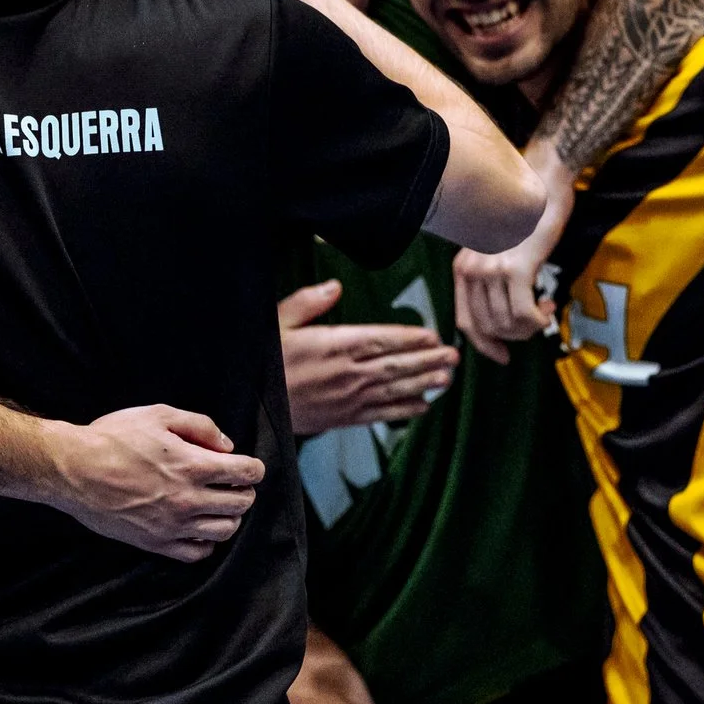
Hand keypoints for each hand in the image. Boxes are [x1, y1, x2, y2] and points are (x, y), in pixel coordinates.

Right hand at [47, 404, 264, 561]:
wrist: (73, 470)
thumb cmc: (112, 437)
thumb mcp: (158, 415)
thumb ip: (199, 426)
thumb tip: (227, 446)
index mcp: (192, 465)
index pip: (246, 473)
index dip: (253, 468)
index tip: (248, 466)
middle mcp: (188, 499)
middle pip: (241, 504)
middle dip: (244, 491)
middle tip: (232, 483)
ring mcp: (172, 525)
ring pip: (224, 531)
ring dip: (229, 516)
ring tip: (217, 505)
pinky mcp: (156, 543)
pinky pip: (197, 553)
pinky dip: (206, 542)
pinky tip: (198, 527)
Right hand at [279, 280, 456, 434]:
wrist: (250, 406)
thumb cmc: (263, 361)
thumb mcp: (277, 322)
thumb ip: (308, 302)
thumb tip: (335, 285)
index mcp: (333, 345)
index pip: (381, 339)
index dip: (409, 338)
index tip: (432, 335)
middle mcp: (346, 373)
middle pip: (395, 365)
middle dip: (427, 361)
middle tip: (453, 356)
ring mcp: (346, 398)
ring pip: (394, 390)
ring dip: (423, 384)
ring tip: (447, 378)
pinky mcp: (342, 418)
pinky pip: (379, 414)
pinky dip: (403, 411)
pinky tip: (422, 406)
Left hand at [452, 162, 571, 363]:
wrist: (545, 182)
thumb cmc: (528, 215)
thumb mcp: (498, 249)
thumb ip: (492, 279)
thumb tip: (502, 320)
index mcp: (462, 267)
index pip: (464, 321)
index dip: (484, 345)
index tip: (503, 357)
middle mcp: (471, 269)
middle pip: (487, 328)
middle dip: (515, 336)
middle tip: (536, 322)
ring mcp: (491, 270)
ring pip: (507, 324)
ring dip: (530, 327)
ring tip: (544, 309)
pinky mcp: (516, 269)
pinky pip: (524, 315)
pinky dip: (538, 321)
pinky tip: (547, 307)